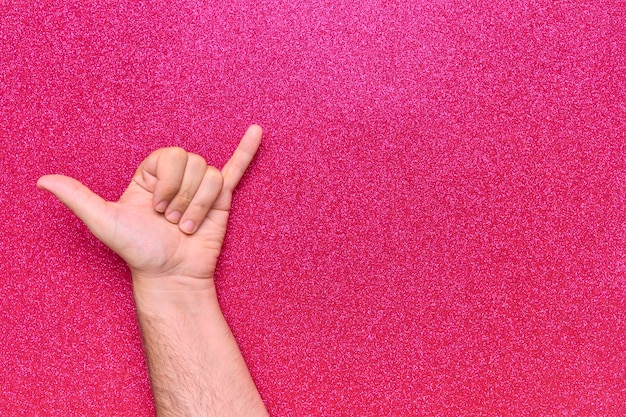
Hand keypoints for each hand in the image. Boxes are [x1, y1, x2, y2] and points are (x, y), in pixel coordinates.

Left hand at [37, 125, 261, 285]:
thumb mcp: (106, 223)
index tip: (157, 209)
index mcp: (151, 175)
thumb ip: (78, 199)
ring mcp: (201, 186)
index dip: (167, 181)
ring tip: (190, 226)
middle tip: (174, 221)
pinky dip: (246, 151)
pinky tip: (257, 132)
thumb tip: (42, 180)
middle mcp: (177, 177)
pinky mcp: (222, 199)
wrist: (173, 275)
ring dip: (202, 205)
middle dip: (184, 195)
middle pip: (193, 163)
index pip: (169, 156)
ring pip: (211, 176)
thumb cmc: (140, 251)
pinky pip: (236, 169)